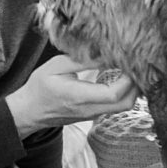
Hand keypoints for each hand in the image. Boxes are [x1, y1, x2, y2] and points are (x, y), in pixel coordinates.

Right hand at [7, 55, 138, 133]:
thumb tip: (105, 52)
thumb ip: (81, 60)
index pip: (113, 93)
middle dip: (136, 84)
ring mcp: (93, 115)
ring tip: (130, 69)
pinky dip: (125, 93)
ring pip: (124, 107)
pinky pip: (116, 107)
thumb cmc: (40, 86)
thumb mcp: (56, 66)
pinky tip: (123, 78)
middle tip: (135, 64)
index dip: (127, 79)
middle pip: (125, 103)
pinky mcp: (94, 115)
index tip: (129, 62)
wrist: (30, 110)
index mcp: (78, 96)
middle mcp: (89, 109)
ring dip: (132, 89)